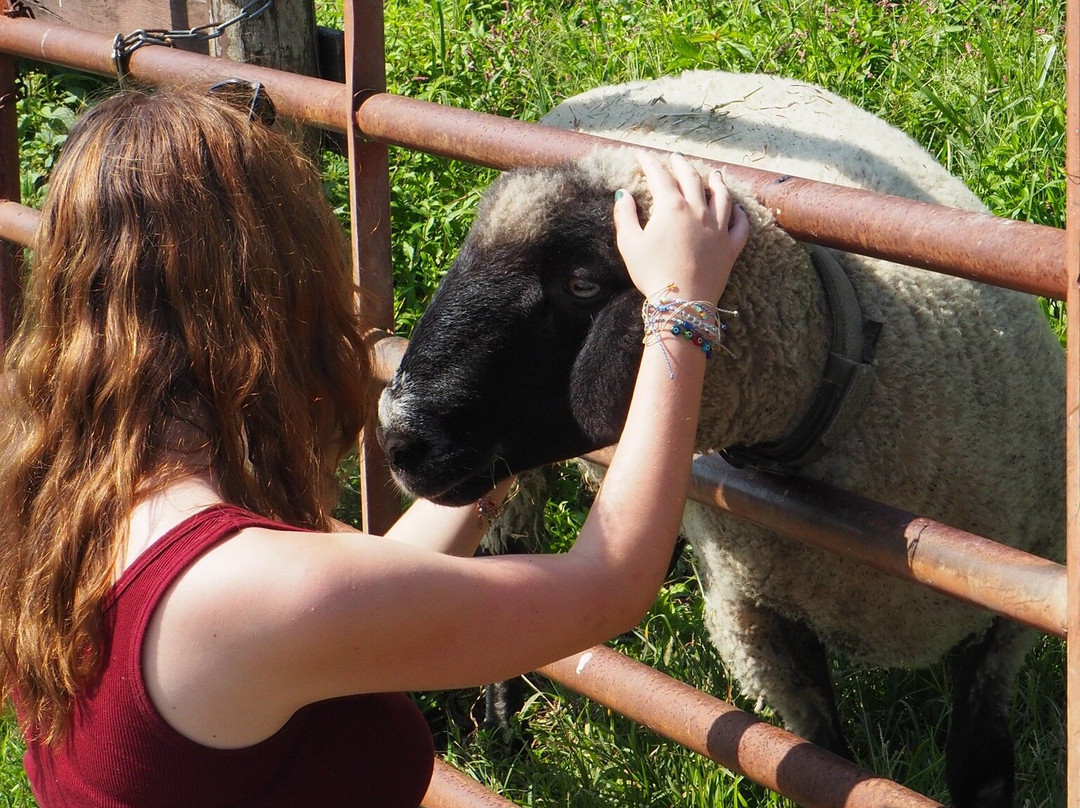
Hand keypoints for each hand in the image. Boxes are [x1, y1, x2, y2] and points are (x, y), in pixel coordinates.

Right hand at [613, 151, 748, 302]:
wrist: (682, 302)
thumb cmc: (652, 274)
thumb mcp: (629, 244)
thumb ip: (625, 216)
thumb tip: (623, 194)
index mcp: (671, 208)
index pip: (659, 175)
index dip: (649, 162)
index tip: (642, 155)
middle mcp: (698, 211)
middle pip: (692, 178)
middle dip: (682, 164)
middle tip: (675, 157)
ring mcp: (718, 228)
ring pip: (721, 196)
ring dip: (716, 182)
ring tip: (713, 174)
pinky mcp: (731, 246)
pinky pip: (740, 224)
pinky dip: (739, 213)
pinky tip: (738, 209)